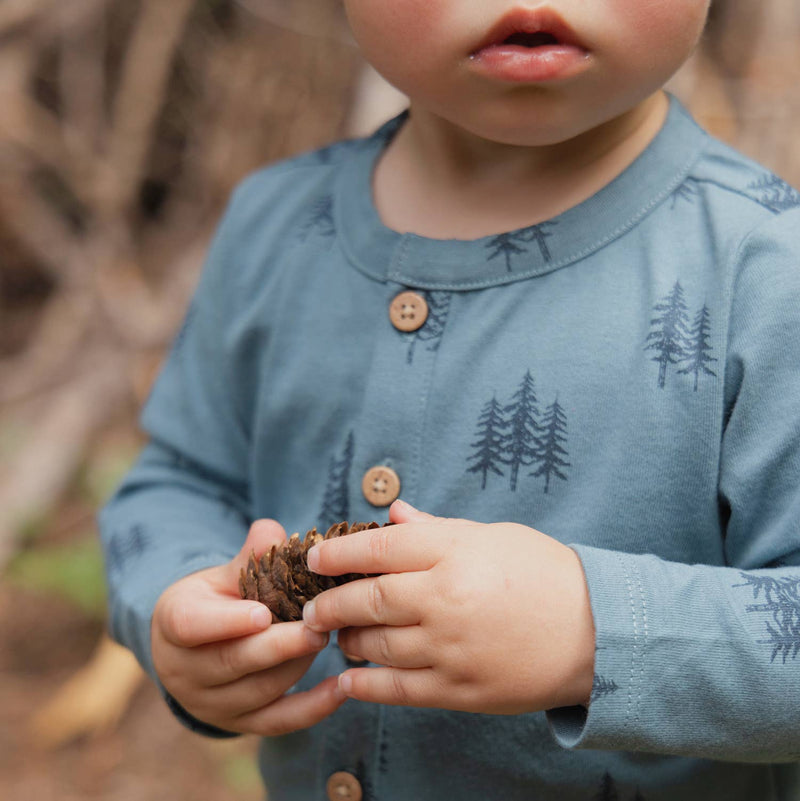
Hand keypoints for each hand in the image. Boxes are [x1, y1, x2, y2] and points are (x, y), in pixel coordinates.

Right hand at [151, 519, 346, 734]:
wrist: (192, 648)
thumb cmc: (213, 600)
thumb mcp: (220, 575)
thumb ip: (248, 557)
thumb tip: (272, 531)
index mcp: (174, 622)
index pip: (192, 625)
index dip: (227, 622)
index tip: (263, 614)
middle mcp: (185, 670)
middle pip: (233, 662)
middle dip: (279, 646)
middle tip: (316, 626)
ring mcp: (212, 704)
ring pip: (261, 690)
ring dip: (298, 664)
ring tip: (328, 636)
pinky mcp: (241, 724)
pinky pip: (279, 722)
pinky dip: (313, 708)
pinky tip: (342, 688)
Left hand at [302, 501, 594, 714]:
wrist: (597, 631)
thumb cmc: (544, 573)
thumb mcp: (493, 536)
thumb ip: (436, 529)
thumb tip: (394, 516)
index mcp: (455, 553)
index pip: (378, 548)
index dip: (337, 553)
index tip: (314, 557)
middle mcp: (446, 598)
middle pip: (368, 599)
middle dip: (330, 602)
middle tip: (313, 606)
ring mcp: (451, 647)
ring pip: (376, 645)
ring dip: (347, 640)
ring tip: (338, 635)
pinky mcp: (459, 689)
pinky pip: (398, 689)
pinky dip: (365, 685)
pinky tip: (349, 679)